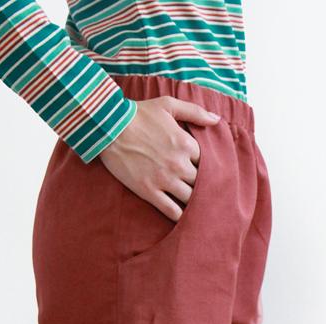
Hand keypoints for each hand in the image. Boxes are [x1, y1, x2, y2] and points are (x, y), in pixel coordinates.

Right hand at [98, 97, 222, 220]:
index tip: (204, 171)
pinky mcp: (149, 191)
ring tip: (195, 206)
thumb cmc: (138, 114)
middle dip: (203, 186)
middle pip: (201, 183)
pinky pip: (172, 211)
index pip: (208, 163)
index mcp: (186, 144)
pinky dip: (179, 216)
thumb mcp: (168, 105)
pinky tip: (182, 217)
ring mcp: (165, 180)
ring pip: (190, 199)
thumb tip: (216, 120)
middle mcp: (179, 164)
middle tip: (203, 191)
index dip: (208, 168)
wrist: (109, 127)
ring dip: (194, 203)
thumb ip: (195, 111)